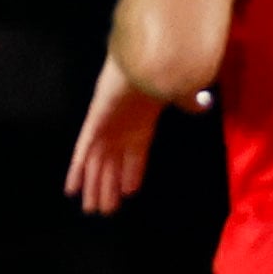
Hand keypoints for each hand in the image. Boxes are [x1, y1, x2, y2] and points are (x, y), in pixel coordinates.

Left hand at [66, 55, 183, 215]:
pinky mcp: (92, 126)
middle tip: (106, 211)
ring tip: (91, 209)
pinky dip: (75, 172)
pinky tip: (70, 190)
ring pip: (97, 166)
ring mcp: (105, 131)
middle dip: (109, 189)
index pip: (136, 159)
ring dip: (94, 187)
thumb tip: (202, 105)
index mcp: (141, 128)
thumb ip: (187, 102)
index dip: (132, 175)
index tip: (130, 192)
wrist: (141, 62)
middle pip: (113, 167)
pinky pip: (81, 153)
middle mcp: (121, 134)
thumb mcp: (176, 94)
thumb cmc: (160, 78)